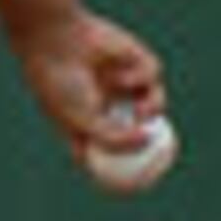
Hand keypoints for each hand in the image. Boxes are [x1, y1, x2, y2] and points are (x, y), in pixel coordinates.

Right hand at [15, 11, 164, 166]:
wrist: (56, 41)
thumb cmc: (60, 84)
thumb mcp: (82, 120)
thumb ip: (114, 140)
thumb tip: (148, 141)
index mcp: (86, 120)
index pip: (110, 147)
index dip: (126, 163)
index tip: (143, 179)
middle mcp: (107, 102)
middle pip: (139, 127)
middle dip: (153, 138)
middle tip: (165, 150)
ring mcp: (122, 81)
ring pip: (153, 103)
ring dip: (153, 109)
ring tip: (142, 110)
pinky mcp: (135, 60)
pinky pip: (152, 76)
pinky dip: (140, 81)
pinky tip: (122, 77)